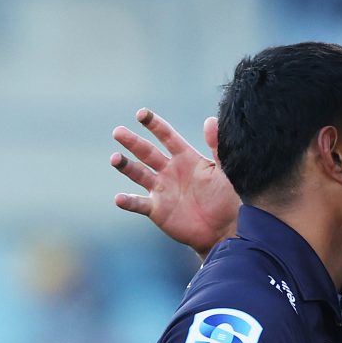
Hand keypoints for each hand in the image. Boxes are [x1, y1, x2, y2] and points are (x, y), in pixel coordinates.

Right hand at [109, 109, 239, 257]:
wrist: (225, 228)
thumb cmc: (227, 197)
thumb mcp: (224, 170)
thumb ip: (216, 146)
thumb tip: (211, 120)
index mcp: (184, 157)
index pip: (166, 136)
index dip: (154, 124)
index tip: (141, 114)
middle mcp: (169, 170)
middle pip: (146, 152)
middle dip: (132, 142)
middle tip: (118, 131)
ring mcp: (161, 190)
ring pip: (139, 174)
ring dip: (126, 166)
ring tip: (114, 158)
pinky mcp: (157, 210)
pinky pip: (139, 204)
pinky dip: (129, 202)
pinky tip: (119, 199)